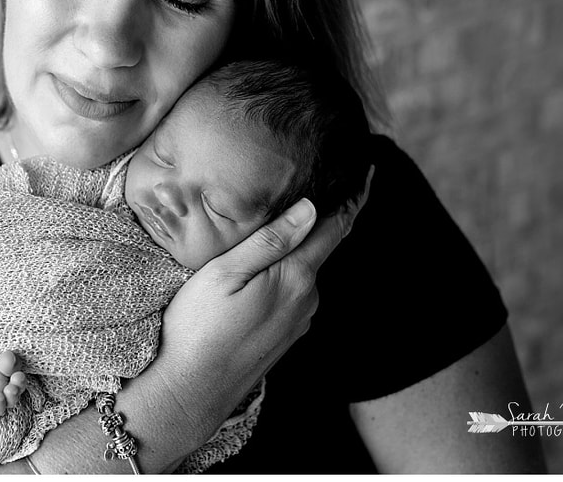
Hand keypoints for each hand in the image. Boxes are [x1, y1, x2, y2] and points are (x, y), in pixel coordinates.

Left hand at [0, 350, 28, 423]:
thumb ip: (3, 362)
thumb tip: (11, 356)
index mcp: (9, 385)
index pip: (19, 385)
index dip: (20, 381)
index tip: (17, 375)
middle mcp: (3, 398)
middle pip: (12, 400)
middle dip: (13, 394)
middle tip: (11, 388)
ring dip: (0, 404)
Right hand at [147, 166, 374, 438]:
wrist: (192, 392)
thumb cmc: (199, 327)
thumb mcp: (225, 273)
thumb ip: (270, 240)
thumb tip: (311, 208)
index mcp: (296, 277)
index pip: (336, 227)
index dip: (354, 197)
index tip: (370, 170)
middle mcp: (307, 299)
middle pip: (322, 246)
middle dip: (326, 217)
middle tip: (325, 181)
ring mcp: (299, 320)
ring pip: (306, 270)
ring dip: (302, 247)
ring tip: (287, 220)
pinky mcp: (286, 335)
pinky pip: (295, 292)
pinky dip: (290, 272)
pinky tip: (267, 268)